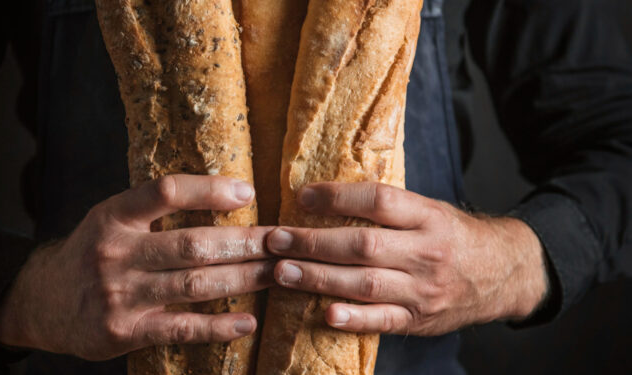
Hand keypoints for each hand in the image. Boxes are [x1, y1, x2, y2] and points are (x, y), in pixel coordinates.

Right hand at [0, 175, 274, 359]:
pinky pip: (182, 329)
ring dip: (244, 279)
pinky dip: (219, 327)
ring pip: (195, 286)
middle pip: (193, 244)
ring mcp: (119, 295)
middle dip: (246, 243)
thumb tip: (228, 194)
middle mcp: (114, 252)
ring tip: (278, 273)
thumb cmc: (93, 252)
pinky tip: (249, 321)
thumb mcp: (112, 218)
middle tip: (282, 241)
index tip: (249, 192)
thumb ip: (154, 208)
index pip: (165, 191)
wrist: (43, 301)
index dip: (210, 190)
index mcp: (113, 215)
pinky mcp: (123, 332)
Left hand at [267, 182, 547, 335]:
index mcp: (429, 217)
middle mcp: (427, 252)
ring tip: (282, 272)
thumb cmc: (453, 235)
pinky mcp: (420, 319)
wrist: (504, 273)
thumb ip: (388, 207)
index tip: (302, 196)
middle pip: (364, 245)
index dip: (338, 197)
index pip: (379, 201)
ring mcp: (424, 289)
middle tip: (276, 239)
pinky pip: (384, 320)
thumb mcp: (430, 209)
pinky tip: (325, 314)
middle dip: (313, 243)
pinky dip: (354, 319)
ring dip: (318, 278)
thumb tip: (325, 197)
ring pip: (366, 284)